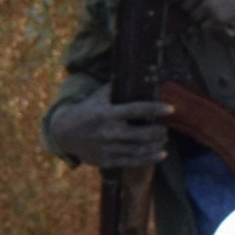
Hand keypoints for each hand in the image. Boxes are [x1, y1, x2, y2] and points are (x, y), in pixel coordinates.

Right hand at [49, 84, 170, 168]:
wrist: (63, 134)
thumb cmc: (86, 111)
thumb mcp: (97, 97)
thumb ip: (116, 87)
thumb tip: (137, 73)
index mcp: (107, 114)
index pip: (136, 110)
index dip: (155, 109)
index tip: (171, 109)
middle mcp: (108, 132)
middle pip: (142, 133)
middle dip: (158, 131)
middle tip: (165, 128)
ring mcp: (106, 148)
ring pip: (139, 149)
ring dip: (156, 144)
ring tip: (163, 139)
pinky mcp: (105, 160)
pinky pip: (131, 161)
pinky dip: (149, 159)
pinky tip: (161, 155)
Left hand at [151, 0, 234, 30]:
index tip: (180, 1)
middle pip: (184, 8)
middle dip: (197, 7)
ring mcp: (209, 1)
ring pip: (196, 18)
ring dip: (209, 16)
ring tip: (227, 4)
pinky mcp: (218, 16)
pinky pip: (207, 27)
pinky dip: (217, 25)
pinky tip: (230, 14)